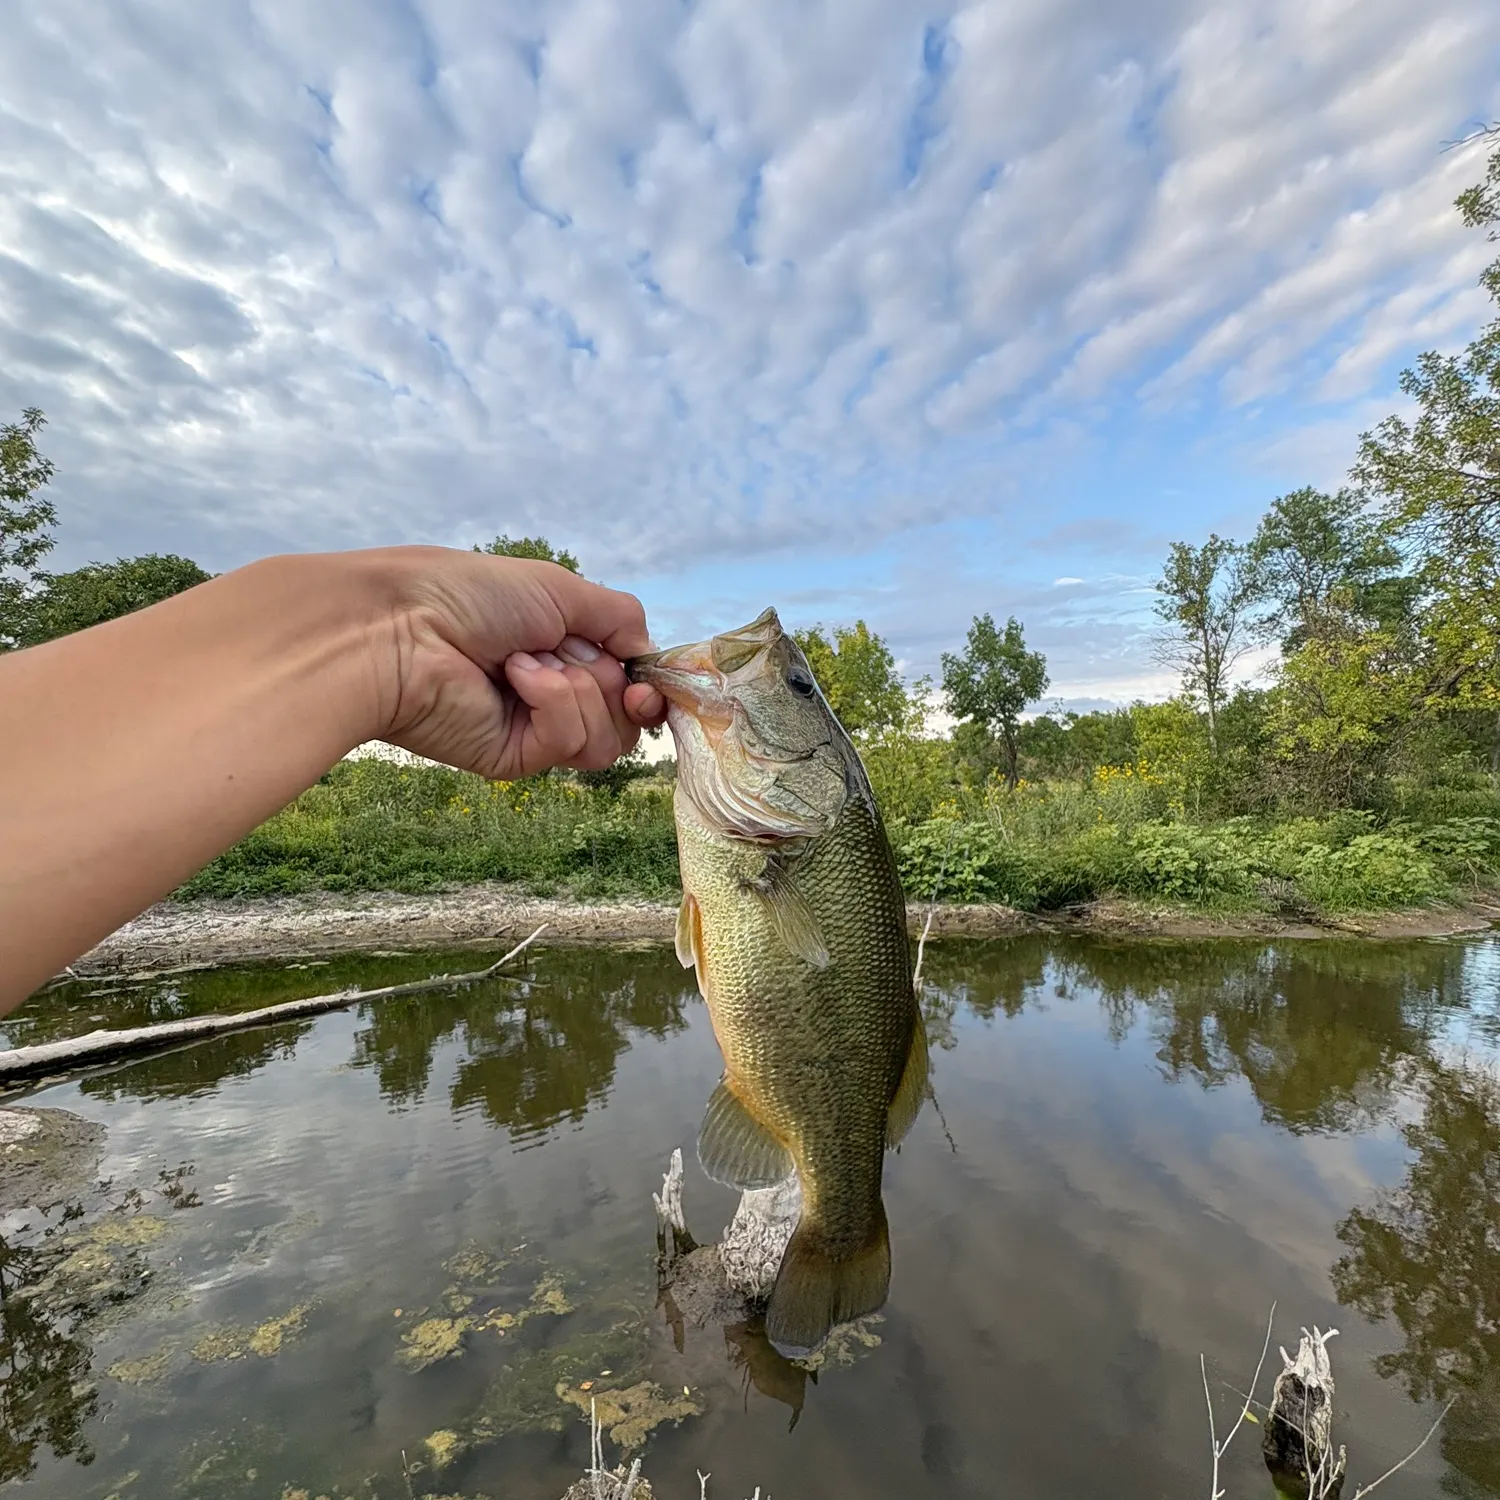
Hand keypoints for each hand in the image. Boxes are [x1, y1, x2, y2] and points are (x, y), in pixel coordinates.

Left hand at [363, 547, 667, 778]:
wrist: (404, 627)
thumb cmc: (470, 595)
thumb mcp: (562, 589)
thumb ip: (621, 619)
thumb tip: (649, 656)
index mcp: (562, 654)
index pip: (628, 688)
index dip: (646, 690)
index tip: (646, 684)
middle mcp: (552, 696)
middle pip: (625, 719)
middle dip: (607, 681)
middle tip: (565, 652)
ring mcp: (533, 730)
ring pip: (607, 739)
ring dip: (577, 689)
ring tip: (523, 661)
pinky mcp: (514, 758)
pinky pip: (570, 742)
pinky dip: (553, 702)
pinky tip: (513, 677)